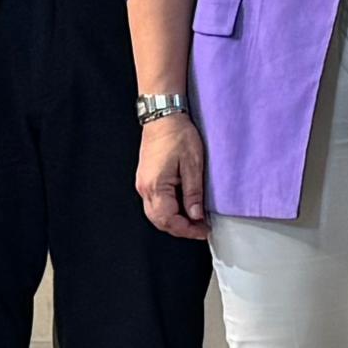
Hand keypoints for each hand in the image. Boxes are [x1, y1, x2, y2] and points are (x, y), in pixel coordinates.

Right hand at [136, 115, 211, 241]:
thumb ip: (193, 193)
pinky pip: (155, 204)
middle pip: (160, 221)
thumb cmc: (178, 135)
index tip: (204, 231)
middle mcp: (145, 188)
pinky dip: (169, 211)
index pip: (170, 220)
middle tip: (201, 228)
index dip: (188, 230)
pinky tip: (183, 207)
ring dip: (175, 221)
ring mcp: (143, 184)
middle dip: (181, 229)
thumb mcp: (193, 164)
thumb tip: (196, 216)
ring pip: (156, 214)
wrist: (162, 116)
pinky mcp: (146, 180)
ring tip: (195, 220)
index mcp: (156, 186)